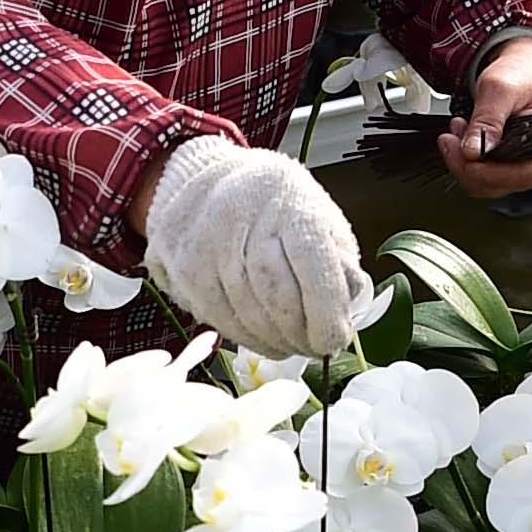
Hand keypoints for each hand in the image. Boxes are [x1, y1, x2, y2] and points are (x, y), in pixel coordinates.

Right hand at [138, 138, 369, 361]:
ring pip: (246, 313)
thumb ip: (338, 260)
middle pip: (276, 294)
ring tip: (292, 346)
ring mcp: (207, 244)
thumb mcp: (319, 215)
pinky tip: (263, 340)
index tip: (336, 339)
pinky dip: (246, 339)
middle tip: (316, 348)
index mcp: (289, 200)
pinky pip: (219, 318)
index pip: (312, 263)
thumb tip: (347, 309)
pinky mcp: (184, 269)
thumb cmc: (274, 206)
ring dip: (275, 341)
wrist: (204, 183)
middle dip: (301, 333)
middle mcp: (243, 218)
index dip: (326, 311)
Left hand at [441, 40, 531, 200]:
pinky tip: (463, 138)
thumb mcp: (501, 87)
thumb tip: (474, 151)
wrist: (525, 65)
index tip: (460, 152)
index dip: (486, 172)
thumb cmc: (524, 73)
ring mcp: (525, 165)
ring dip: (464, 162)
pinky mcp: (509, 164)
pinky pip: (485, 175)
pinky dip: (468, 161)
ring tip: (457, 131)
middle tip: (450, 137)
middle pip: (501, 184)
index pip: (521, 175)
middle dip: (468, 164)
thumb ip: (488, 119)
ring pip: (488, 183)